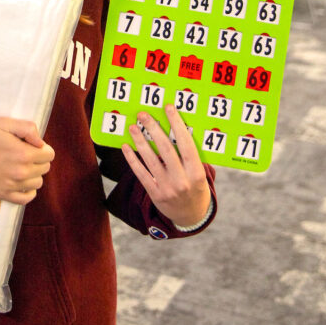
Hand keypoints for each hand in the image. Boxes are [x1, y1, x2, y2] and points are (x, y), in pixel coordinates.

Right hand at [0, 118, 54, 204]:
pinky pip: (27, 198)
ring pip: (37, 183)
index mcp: (24, 154)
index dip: (43, 148)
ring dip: (33, 174)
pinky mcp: (4, 195)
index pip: (49, 155)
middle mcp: (22, 173)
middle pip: (44, 168)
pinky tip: (21, 182)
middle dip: (39, 160)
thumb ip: (27, 128)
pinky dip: (28, 191)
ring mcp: (13, 186)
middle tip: (25, 153)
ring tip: (20, 166)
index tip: (32, 145)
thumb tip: (41, 142)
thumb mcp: (4, 123)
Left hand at [122, 104, 210, 227]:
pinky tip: (126, 147)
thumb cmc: (195, 187)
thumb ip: (190, 156)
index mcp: (196, 173)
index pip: (186, 145)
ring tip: (133, 127)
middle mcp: (182, 181)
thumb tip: (176, 127)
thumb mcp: (199, 174)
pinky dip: (132, 159)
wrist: (191, 216)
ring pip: (151, 160)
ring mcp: (167, 188)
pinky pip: (141, 173)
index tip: (168, 108)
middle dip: (153, 129)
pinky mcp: (155, 194)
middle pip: (166, 150)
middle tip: (143, 114)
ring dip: (140, 141)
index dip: (177, 125)